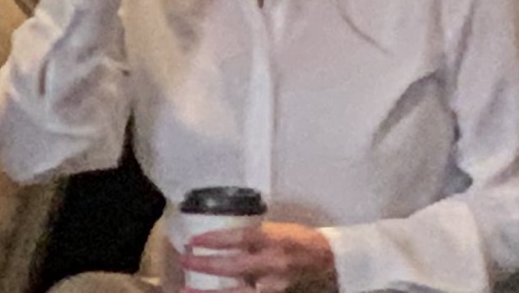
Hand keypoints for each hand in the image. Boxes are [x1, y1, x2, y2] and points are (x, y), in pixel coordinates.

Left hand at [179, 222, 336, 292]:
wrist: (333, 265)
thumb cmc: (306, 243)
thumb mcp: (284, 231)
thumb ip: (259, 237)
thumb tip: (225, 239)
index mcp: (279, 241)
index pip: (242, 237)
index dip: (215, 239)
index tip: (195, 240)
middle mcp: (275, 264)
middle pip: (233, 265)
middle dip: (205, 263)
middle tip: (184, 259)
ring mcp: (273, 287)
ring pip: (235, 292)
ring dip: (207, 292)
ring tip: (184, 290)